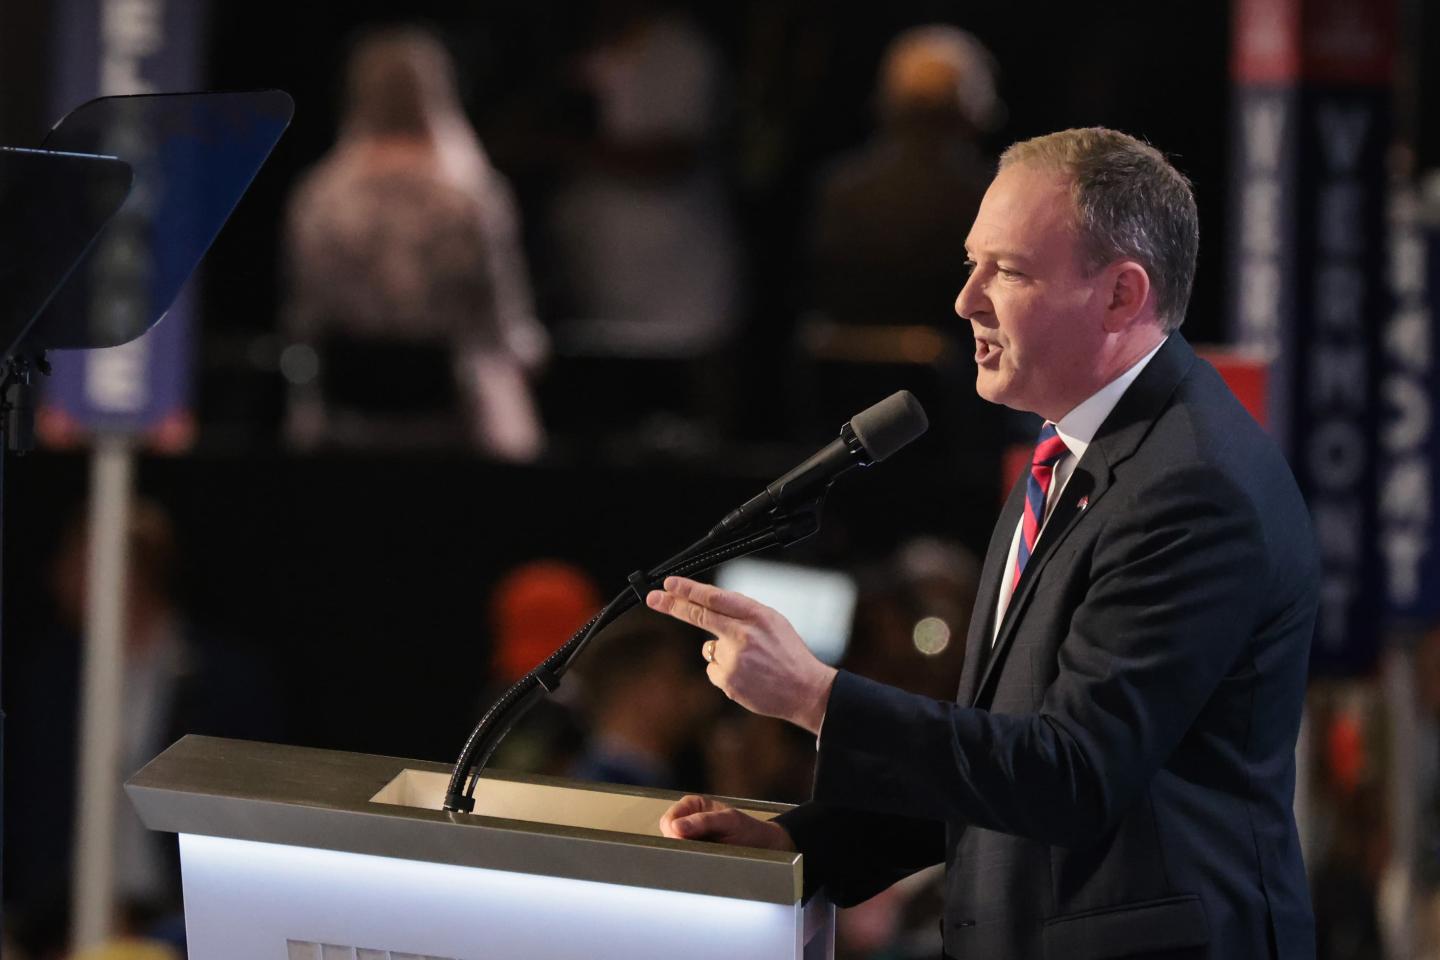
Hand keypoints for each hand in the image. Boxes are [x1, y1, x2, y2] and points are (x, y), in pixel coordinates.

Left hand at [646, 576, 836, 732]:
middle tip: (653, 597)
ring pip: (710, 648)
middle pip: (700, 615)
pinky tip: (748, 676)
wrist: (805, 690)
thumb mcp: (773, 622)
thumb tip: (709, 608)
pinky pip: (714, 669)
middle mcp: (743, 635)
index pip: (715, 597)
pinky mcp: (728, 681)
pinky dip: (725, 671)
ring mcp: (734, 660)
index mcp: (757, 616)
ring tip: (752, 663)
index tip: (670, 584)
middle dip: (672, 605)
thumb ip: (742, 614)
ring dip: (722, 652)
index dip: (689, 589)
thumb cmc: (788, 653)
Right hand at [658, 794, 795, 850]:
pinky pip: (685, 861)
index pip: (669, 820)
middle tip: (699, 852)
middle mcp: (688, 821)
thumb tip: (675, 828)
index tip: (684, 843)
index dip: (673, 833)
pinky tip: (705, 863)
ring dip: (687, 856)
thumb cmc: (748, 829)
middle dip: (679, 846)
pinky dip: (692, 864)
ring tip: (708, 855)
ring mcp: (691, 840)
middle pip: (668, 837)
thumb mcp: (729, 820)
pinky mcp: (696, 855)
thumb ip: (704, 822)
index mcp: (693, 805)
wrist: (766, 847)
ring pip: (675, 851)